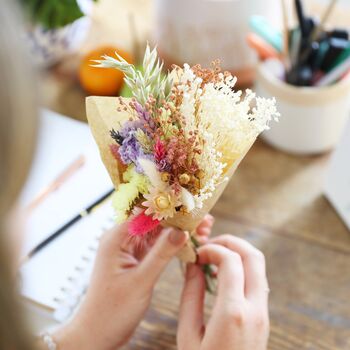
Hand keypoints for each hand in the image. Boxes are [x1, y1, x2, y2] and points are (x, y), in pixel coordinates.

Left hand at [53, 214, 213, 349]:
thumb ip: (161, 254)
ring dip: (180, 230)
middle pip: (155, 220)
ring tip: (204, 228)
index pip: (145, 212)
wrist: (98, 332)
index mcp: (116, 237)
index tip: (192, 206)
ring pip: (159, 232)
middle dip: (179, 218)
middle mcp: (123, 238)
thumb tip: (182, 230)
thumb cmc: (112, 309)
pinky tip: (192, 242)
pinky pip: (159, 245)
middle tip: (204, 219)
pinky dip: (175, 243)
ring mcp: (131, 248)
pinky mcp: (138, 258)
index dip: (169, 207)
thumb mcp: (140, 281)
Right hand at [177, 235, 268, 349]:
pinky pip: (258, 280)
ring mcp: (263, 313)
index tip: (197, 254)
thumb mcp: (188, 334)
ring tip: (214, 257)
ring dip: (238, 253)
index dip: (212, 248)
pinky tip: (223, 274)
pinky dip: (242, 268)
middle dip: (231, 242)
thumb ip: (191, 294)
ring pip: (259, 266)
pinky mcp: (264, 317)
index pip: (231, 260)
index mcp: (233, 313)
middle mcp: (255, 309)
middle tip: (209, 245)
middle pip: (253, 256)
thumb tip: (193, 264)